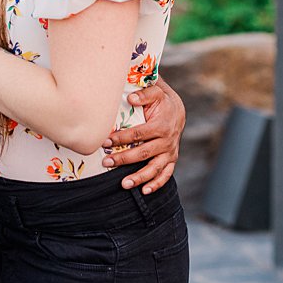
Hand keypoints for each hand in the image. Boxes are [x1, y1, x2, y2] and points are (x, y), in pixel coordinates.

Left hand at [102, 78, 185, 192]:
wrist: (177, 111)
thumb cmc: (161, 101)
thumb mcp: (156, 92)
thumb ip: (144, 94)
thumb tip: (131, 98)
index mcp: (161, 125)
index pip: (138, 134)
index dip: (121, 138)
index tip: (105, 142)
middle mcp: (167, 141)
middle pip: (143, 153)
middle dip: (124, 159)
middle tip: (106, 163)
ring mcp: (170, 152)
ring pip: (155, 168)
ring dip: (140, 177)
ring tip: (124, 184)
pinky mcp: (171, 159)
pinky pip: (166, 174)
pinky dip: (157, 184)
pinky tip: (145, 191)